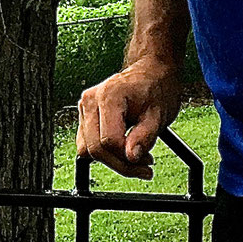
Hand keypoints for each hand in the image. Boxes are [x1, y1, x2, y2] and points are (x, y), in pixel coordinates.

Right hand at [76, 59, 182, 178]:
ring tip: (135, 157)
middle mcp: (90, 101)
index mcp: (109, 97)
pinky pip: (87, 144)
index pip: (109, 141)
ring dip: (111, 160)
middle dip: (120, 164)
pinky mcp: (85, 116)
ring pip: (87, 150)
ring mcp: (84, 108)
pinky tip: (123, 149)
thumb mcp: (158, 116)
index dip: (127, 158)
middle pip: (95, 148)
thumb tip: (131, 157)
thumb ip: (144, 138)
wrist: (151, 74)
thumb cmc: (156, 90)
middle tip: (144, 167)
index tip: (147, 163)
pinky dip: (104, 153)